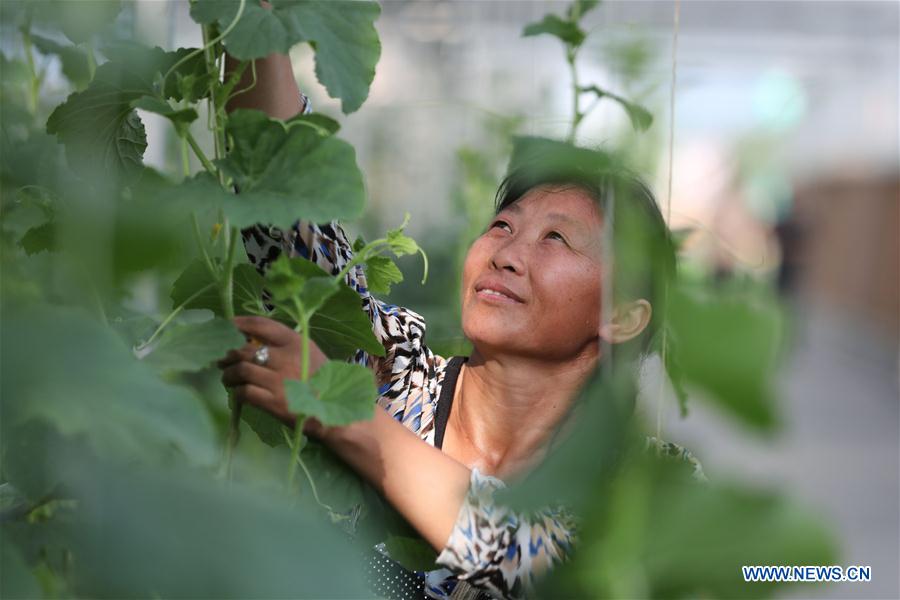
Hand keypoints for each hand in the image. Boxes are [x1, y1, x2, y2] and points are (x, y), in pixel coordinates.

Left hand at [217, 316, 327, 431]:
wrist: (335, 412)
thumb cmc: (321, 382)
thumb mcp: (310, 354)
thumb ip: (285, 345)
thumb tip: (251, 341)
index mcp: (296, 342)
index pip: (261, 325)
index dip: (239, 324)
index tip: (227, 326)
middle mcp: (287, 358)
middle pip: (244, 349)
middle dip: (228, 355)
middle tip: (222, 360)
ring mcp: (279, 380)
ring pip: (240, 370)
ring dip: (228, 374)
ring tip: (228, 378)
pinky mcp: (273, 402)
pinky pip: (244, 392)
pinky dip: (237, 393)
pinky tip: (238, 394)